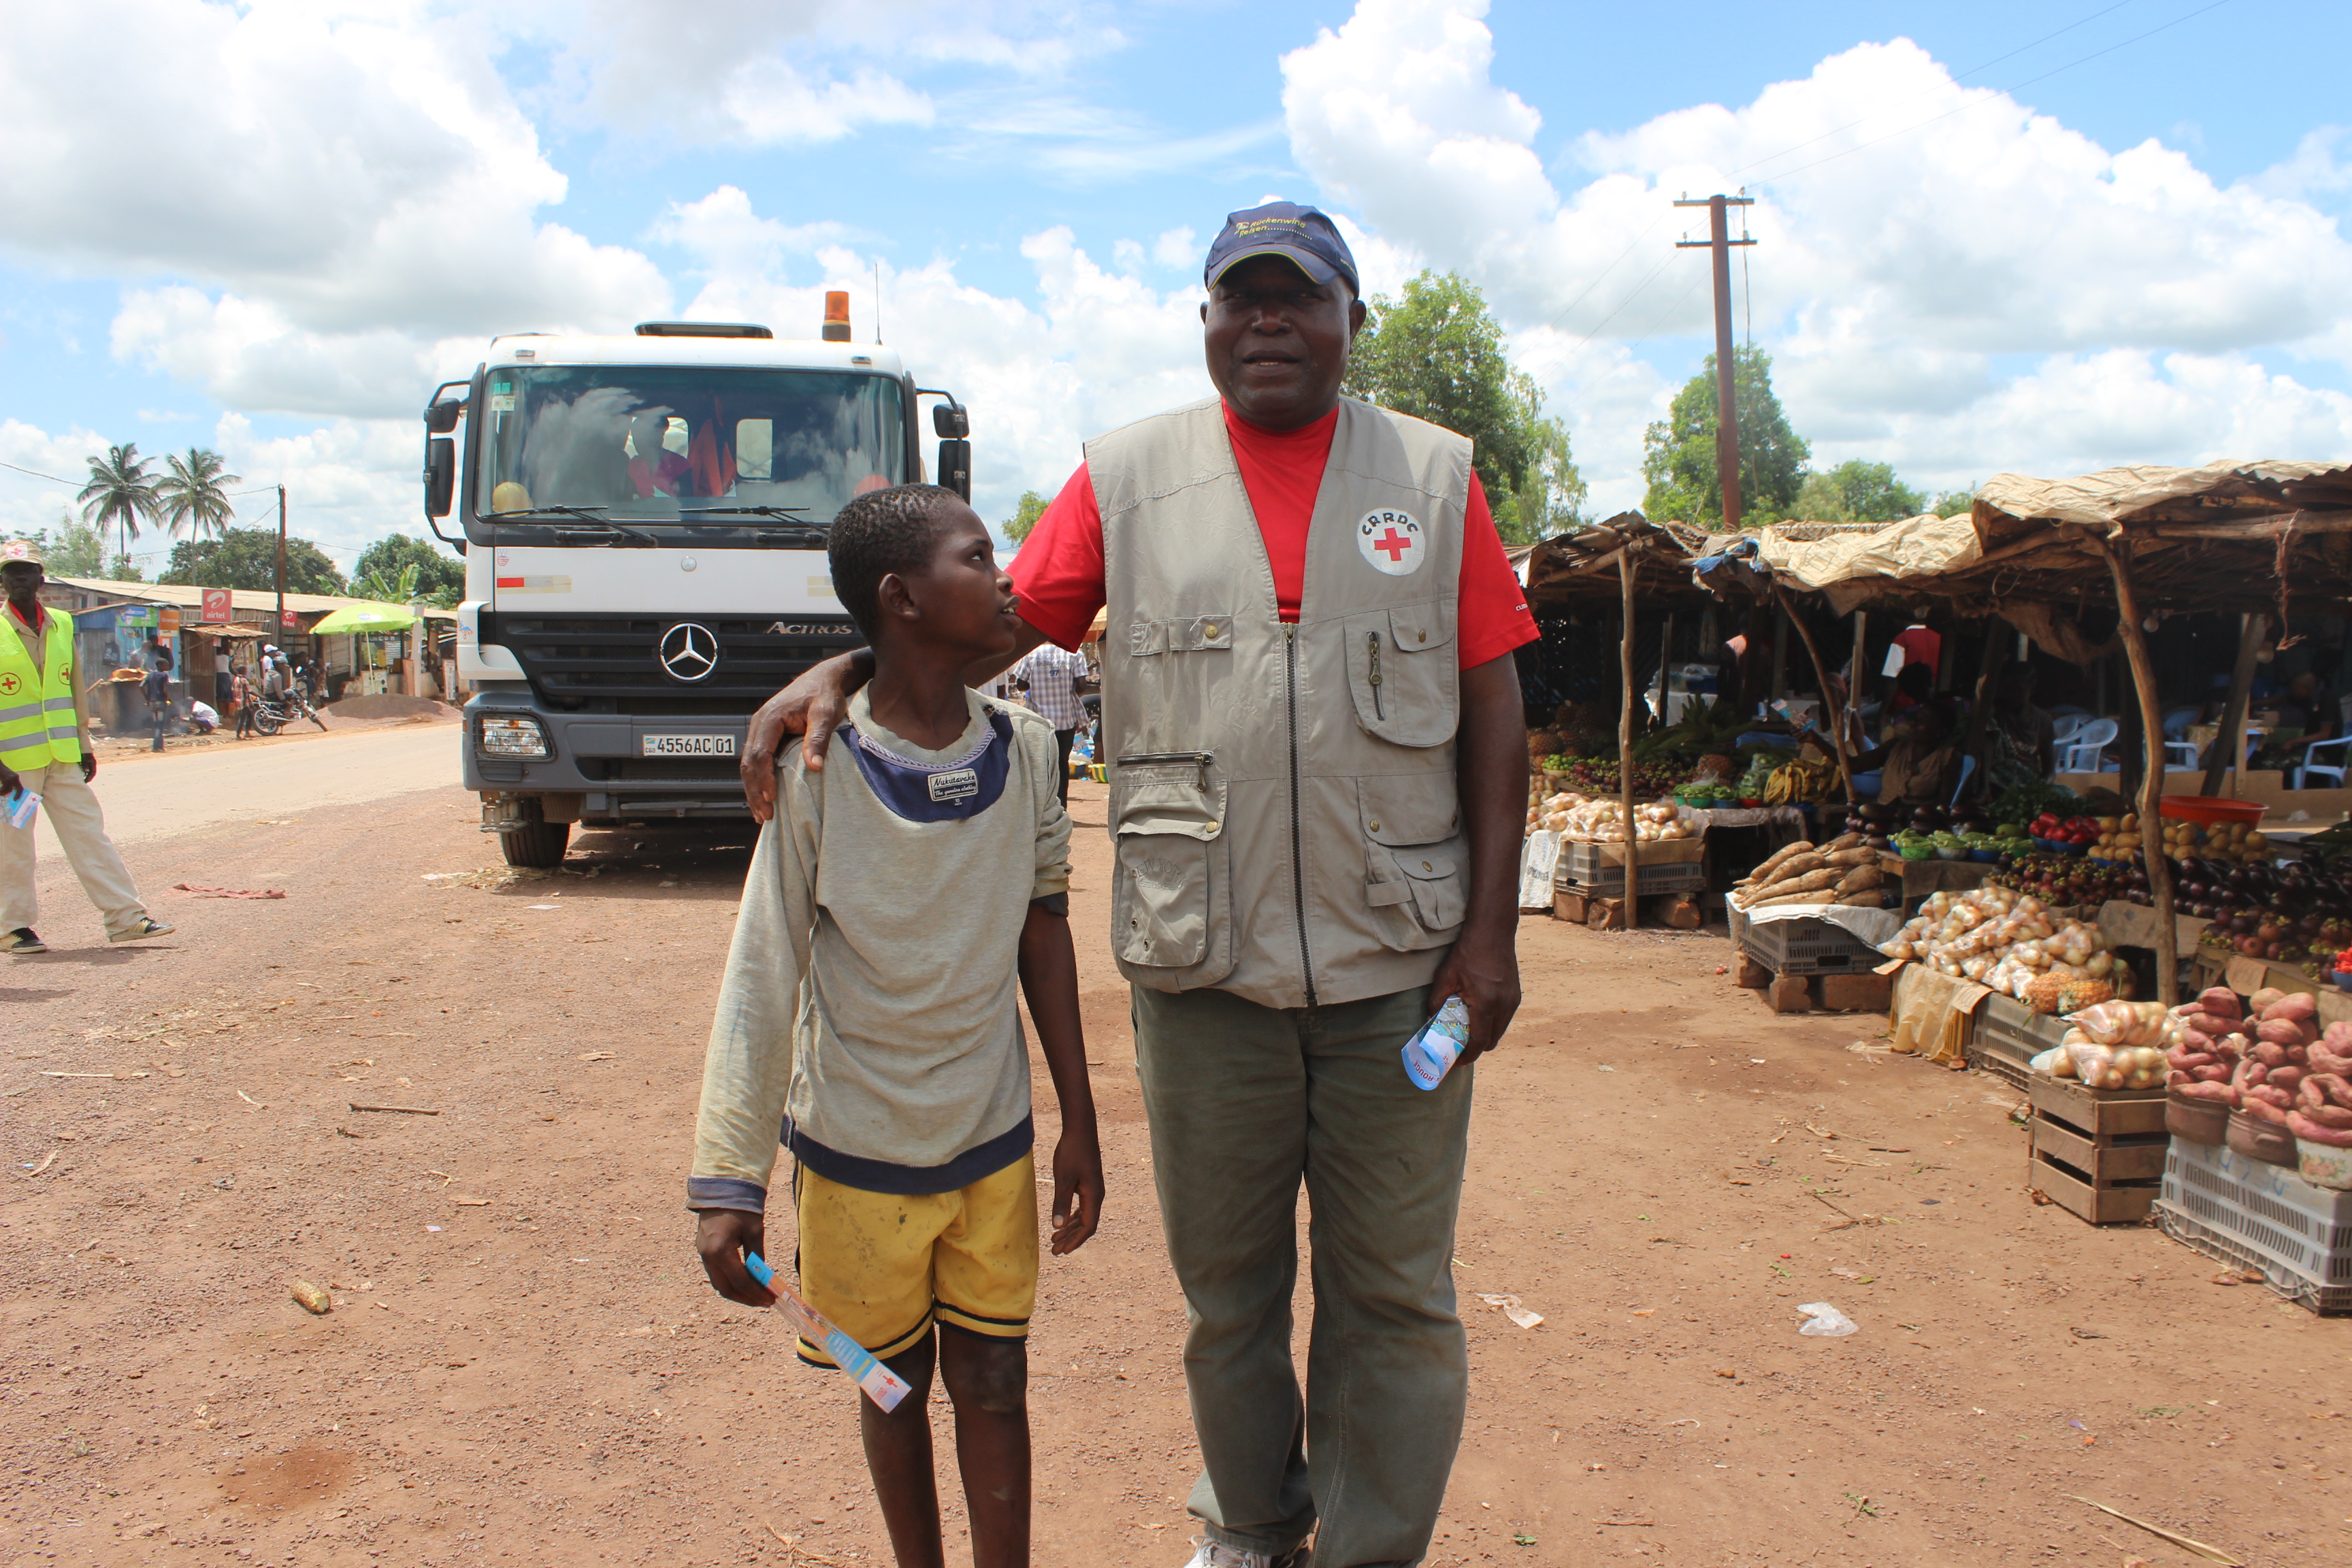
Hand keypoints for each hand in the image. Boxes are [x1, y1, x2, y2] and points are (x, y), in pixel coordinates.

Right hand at [0, 764, 16, 797]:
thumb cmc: (0, 772)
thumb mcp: (6, 778)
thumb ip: (8, 784)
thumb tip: (8, 793)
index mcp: (16, 777)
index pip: (20, 787)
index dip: (19, 793)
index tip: (16, 799)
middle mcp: (15, 778)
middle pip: (19, 789)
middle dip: (17, 795)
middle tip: (14, 800)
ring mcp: (11, 778)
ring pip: (9, 790)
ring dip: (4, 793)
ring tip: (0, 793)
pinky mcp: (6, 779)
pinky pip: (4, 788)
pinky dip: (1, 791)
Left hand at [79, 751, 95, 783]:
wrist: (83, 746)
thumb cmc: (84, 753)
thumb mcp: (85, 759)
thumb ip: (86, 765)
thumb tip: (87, 772)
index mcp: (93, 764)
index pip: (93, 773)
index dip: (90, 778)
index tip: (85, 782)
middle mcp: (92, 764)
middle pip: (92, 773)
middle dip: (88, 778)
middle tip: (84, 782)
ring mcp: (90, 764)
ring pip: (89, 771)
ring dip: (86, 776)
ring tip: (82, 780)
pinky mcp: (86, 763)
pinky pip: (86, 769)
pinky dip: (84, 773)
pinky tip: (80, 774)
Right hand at [693, 1209, 776, 1307]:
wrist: (722, 1189)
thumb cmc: (741, 1208)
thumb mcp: (754, 1232)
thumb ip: (758, 1257)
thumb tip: (764, 1279)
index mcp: (720, 1251)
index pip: (739, 1282)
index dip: (756, 1294)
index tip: (770, 1299)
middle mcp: (708, 1256)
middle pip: (725, 1289)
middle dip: (746, 1299)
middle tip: (764, 1302)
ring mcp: (703, 1254)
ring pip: (719, 1284)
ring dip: (737, 1292)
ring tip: (756, 1295)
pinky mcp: (703, 1251)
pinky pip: (716, 1274)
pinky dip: (730, 1281)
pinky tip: (745, 1282)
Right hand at [739, 651, 868, 822]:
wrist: (824, 680)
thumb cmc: (825, 694)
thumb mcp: (826, 713)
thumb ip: (818, 738)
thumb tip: (814, 766)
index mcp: (770, 718)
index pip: (760, 754)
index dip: (764, 778)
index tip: (772, 798)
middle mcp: (759, 725)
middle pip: (748, 763)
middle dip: (755, 791)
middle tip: (766, 815)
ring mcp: (760, 731)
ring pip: (749, 765)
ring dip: (754, 790)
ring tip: (762, 814)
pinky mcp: (766, 737)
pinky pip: (757, 762)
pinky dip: (758, 782)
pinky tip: (764, 799)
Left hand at [1048, 1130, 1102, 1255]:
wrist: (1080, 1130)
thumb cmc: (1072, 1152)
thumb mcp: (1063, 1178)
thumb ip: (1061, 1202)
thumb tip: (1057, 1226)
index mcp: (1094, 1196)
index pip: (1088, 1227)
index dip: (1075, 1240)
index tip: (1062, 1251)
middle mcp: (1097, 1195)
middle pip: (1086, 1224)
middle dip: (1070, 1238)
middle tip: (1054, 1250)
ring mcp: (1093, 1189)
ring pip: (1084, 1216)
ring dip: (1070, 1228)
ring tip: (1055, 1239)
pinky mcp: (1088, 1183)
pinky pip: (1082, 1206)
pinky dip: (1073, 1216)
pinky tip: (1063, 1220)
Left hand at [1428, 921, 1520, 1064]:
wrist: (1492, 933)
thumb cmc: (1467, 953)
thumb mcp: (1445, 976)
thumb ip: (1436, 1001)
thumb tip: (1429, 1021)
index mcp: (1486, 1003)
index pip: (1480, 1041)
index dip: (1469, 1055)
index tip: (1458, 1062)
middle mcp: (1504, 1005)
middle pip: (1492, 1041)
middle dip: (1477, 1048)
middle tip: (1460, 1046)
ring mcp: (1513, 1001)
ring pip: (1500, 1031)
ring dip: (1486, 1036)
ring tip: (1469, 1030)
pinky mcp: (1516, 995)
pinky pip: (1505, 1019)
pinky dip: (1493, 1024)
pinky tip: (1480, 1015)